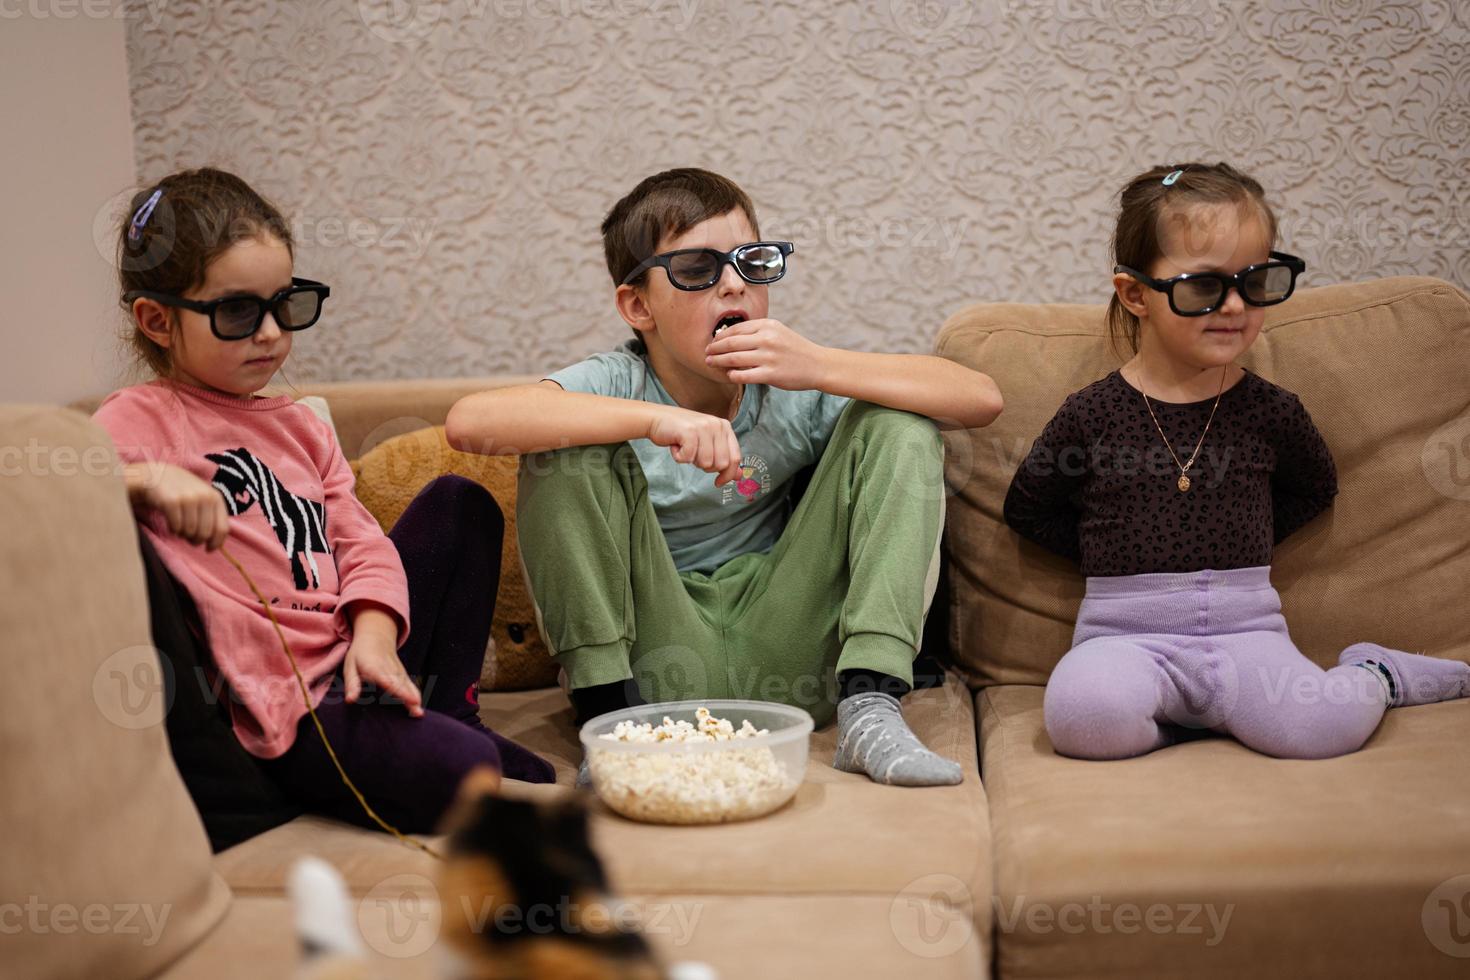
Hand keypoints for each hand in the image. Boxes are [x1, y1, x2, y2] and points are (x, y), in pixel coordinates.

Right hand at [127, 462, 230, 549]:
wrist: (156, 475)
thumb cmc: (182, 492)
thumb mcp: (202, 497)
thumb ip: (212, 516)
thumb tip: (216, 544)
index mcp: (216, 498)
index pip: (222, 528)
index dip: (216, 543)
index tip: (208, 549)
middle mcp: (205, 497)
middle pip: (205, 533)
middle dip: (196, 540)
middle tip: (188, 537)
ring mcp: (188, 498)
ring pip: (190, 532)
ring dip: (183, 534)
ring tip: (179, 526)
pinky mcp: (171, 502)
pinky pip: (175, 527)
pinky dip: (172, 529)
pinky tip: (171, 523)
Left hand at [343, 605, 421, 716]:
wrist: (376, 636)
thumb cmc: (360, 653)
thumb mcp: (350, 666)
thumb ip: (352, 684)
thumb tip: (350, 700)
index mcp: (375, 669)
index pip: (389, 682)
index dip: (399, 691)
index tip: (408, 699)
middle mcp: (390, 670)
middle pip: (402, 686)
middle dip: (410, 698)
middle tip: (417, 713)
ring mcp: (398, 671)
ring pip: (408, 686)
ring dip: (414, 698)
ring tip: (419, 713)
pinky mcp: (402, 673)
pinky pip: (410, 684)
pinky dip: (414, 694)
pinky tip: (418, 705)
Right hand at [646, 404, 743, 486]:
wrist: (656, 419)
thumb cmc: (682, 433)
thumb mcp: (707, 443)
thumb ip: (724, 457)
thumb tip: (739, 476)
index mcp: (725, 427)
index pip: (735, 458)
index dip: (728, 474)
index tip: (718, 482)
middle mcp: (717, 425)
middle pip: (721, 464)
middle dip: (706, 466)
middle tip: (694, 454)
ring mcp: (703, 427)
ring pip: (705, 463)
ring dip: (691, 461)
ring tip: (685, 448)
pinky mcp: (689, 431)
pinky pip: (688, 458)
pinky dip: (679, 457)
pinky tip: (676, 446)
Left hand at [704, 317, 829, 390]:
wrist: (817, 365)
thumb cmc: (794, 349)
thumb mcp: (778, 331)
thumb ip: (756, 332)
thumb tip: (728, 337)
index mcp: (767, 325)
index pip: (736, 329)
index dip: (720, 337)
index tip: (712, 343)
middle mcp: (767, 339)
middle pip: (731, 343)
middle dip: (714, 349)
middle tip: (706, 354)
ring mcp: (769, 357)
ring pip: (734, 358)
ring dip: (718, 361)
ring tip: (711, 364)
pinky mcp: (771, 374)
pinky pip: (744, 375)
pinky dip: (733, 375)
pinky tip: (729, 375)